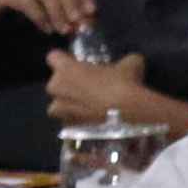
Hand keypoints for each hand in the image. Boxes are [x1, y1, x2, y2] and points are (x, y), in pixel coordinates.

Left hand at [44, 51, 187, 134]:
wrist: (130, 115)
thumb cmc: (127, 84)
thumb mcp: (132, 64)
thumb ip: (124, 62)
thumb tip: (131, 62)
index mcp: (65, 69)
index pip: (54, 58)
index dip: (65, 60)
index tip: (76, 63)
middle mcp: (56, 90)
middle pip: (57, 84)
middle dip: (70, 86)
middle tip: (91, 87)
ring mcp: (61, 112)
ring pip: (63, 105)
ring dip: (74, 104)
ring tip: (95, 107)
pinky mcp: (69, 129)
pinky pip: (73, 121)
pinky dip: (82, 120)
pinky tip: (100, 120)